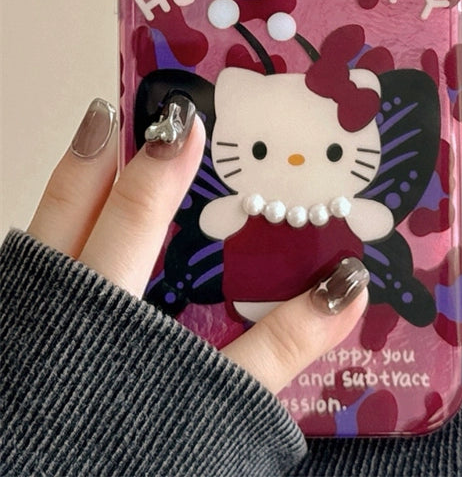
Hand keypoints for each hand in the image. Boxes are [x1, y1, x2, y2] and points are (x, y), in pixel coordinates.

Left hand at [27, 97, 368, 394]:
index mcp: (102, 314)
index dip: (164, 165)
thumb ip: (279, 349)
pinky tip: (77, 233)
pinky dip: (56, 235)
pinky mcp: (26, 336)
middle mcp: (54, 306)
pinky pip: (32, 275)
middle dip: (105, 152)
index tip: (187, 118)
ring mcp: (30, 320)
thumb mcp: (211, 406)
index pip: (136, 218)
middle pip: (75, 210)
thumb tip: (347, 289)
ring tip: (98, 133)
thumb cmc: (120, 455)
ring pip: (43, 234)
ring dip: (73, 182)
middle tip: (141, 103)